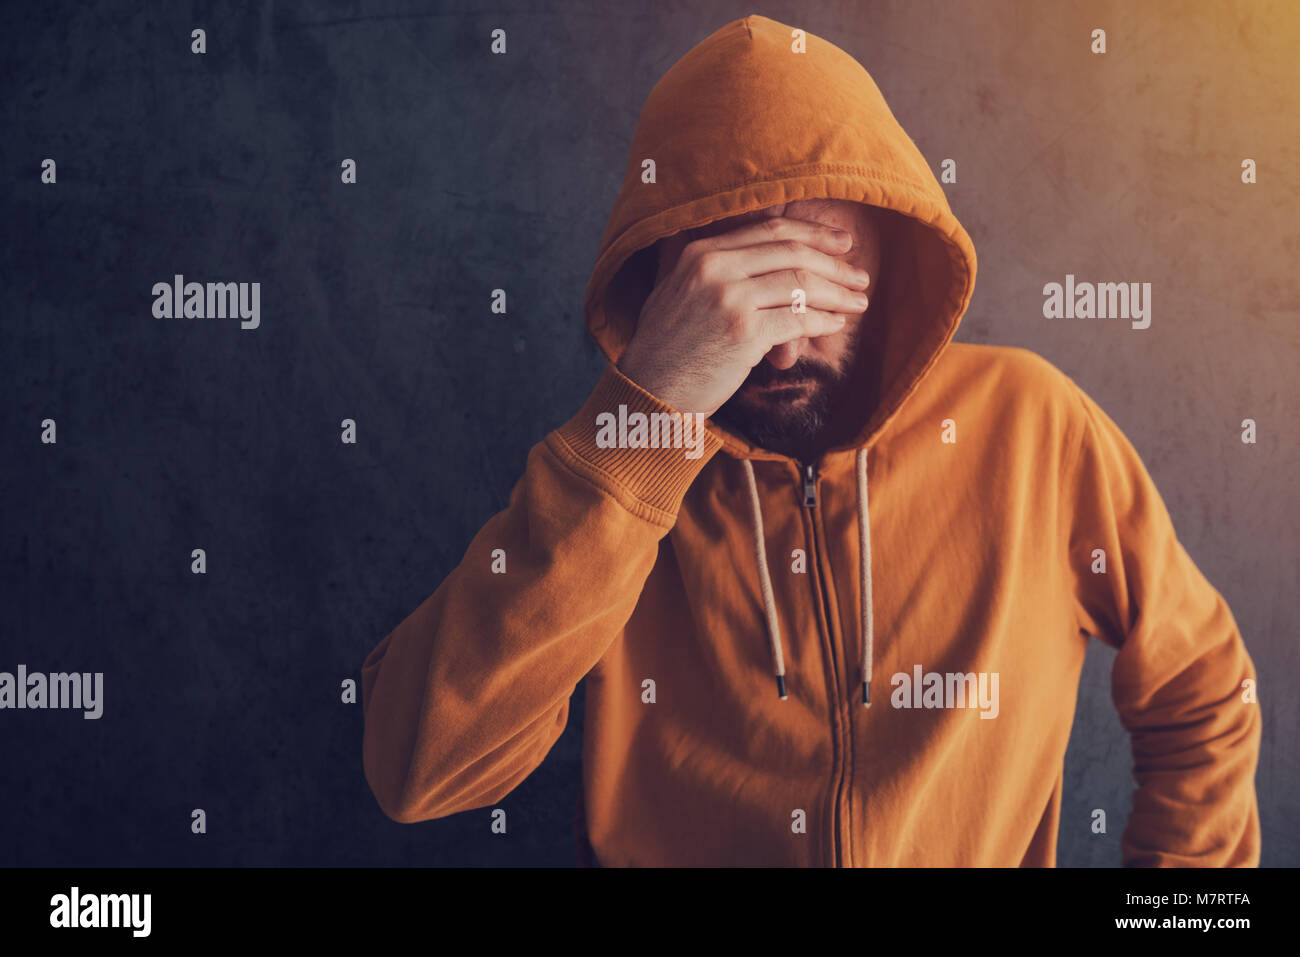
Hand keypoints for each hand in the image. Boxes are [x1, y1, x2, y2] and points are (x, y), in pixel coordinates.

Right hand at [617, 216, 870, 416]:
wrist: (649, 393)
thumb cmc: (667, 350)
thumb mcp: (676, 292)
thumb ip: (710, 269)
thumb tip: (761, 258)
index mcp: (700, 252)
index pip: (770, 230)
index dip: (813, 233)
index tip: (841, 242)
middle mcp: (714, 268)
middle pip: (792, 252)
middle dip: (835, 263)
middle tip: (861, 275)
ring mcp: (729, 299)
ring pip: (801, 284)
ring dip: (838, 294)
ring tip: (859, 302)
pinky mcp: (743, 333)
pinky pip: (798, 319)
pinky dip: (823, 322)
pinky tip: (835, 325)